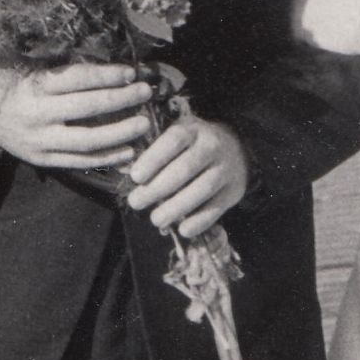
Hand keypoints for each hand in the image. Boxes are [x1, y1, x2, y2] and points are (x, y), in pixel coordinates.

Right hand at [0, 62, 161, 168]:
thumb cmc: (16, 85)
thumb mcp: (31, 68)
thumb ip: (63, 69)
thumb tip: (108, 67)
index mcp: (35, 86)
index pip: (76, 79)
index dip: (106, 75)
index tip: (130, 72)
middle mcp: (37, 114)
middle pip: (87, 108)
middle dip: (121, 99)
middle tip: (145, 93)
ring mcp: (41, 140)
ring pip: (88, 139)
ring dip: (120, 132)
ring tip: (143, 123)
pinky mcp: (44, 159)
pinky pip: (81, 161)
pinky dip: (107, 157)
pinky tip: (129, 150)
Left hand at [123, 108, 250, 237]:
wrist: (236, 149)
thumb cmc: (191, 145)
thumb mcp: (174, 136)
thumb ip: (151, 149)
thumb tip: (123, 170)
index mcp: (192, 129)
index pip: (173, 140)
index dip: (153, 159)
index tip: (135, 177)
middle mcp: (212, 146)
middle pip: (185, 168)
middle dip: (158, 188)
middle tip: (136, 202)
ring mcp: (226, 169)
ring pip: (202, 189)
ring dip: (177, 207)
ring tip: (156, 219)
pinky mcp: (233, 191)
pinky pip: (217, 208)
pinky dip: (200, 221)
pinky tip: (183, 230)